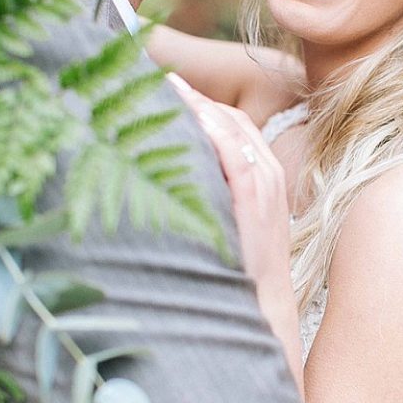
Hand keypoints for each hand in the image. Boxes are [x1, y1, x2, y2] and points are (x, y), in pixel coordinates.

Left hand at [167, 75, 303, 393]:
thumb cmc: (235, 290)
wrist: (263, 328)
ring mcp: (264, 187)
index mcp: (260, 182)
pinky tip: (174, 108)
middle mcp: (266, 177)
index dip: (188, 102)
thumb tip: (147, 191)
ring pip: (227, 124)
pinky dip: (205, 124)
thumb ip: (201, 208)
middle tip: (136, 75)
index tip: (147, 86)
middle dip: (181, 94)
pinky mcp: (257, 201)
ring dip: (188, 100)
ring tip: (146, 80)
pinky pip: (232, 148)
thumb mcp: (221, 240)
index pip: (225, 124)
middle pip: (224, 116)